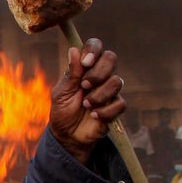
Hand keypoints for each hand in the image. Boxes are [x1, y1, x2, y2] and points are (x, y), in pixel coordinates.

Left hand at [48, 41, 125, 160]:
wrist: (68, 136)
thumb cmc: (62, 111)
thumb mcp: (61, 93)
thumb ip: (71, 74)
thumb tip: (74, 50)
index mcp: (85, 67)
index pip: (96, 46)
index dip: (93, 50)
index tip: (85, 62)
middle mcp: (100, 75)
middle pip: (111, 58)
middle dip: (98, 72)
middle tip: (84, 86)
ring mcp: (109, 90)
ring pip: (117, 81)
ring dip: (99, 94)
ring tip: (86, 105)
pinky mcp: (116, 107)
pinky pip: (120, 103)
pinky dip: (105, 111)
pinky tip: (94, 116)